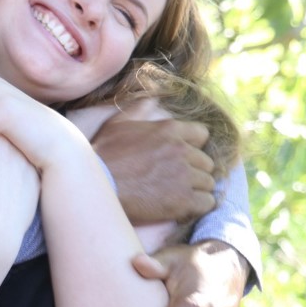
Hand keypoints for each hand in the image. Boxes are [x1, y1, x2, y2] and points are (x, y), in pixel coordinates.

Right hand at [92, 116, 215, 224]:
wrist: (97, 186)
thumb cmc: (103, 155)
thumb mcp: (117, 125)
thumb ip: (138, 110)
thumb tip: (151, 100)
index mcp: (170, 130)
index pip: (202, 135)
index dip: (192, 146)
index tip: (181, 157)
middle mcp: (182, 150)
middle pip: (206, 161)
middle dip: (194, 170)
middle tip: (176, 179)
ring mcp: (184, 176)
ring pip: (208, 182)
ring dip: (196, 189)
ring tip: (178, 194)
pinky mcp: (183, 200)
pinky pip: (207, 202)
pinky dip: (198, 205)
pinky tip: (183, 206)